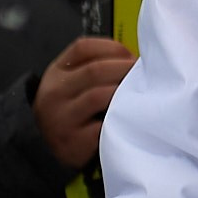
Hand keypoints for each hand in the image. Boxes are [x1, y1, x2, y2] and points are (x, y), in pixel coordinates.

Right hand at [33, 37, 134, 168]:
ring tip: (138, 92)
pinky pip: (103, 124)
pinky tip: (128, 115)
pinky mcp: (73, 141)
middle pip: (94, 70)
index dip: (112, 48)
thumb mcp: (72, 84)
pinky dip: (119, 117)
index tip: (130, 55)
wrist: (57, 149)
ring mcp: (61, 118)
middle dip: (124, 68)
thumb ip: (94, 66)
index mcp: (56, 72)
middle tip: (143, 73)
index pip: (82, 48)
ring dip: (124, 91)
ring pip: (99, 95)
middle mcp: (54, 93)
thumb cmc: (73, 111)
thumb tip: (132, 59)